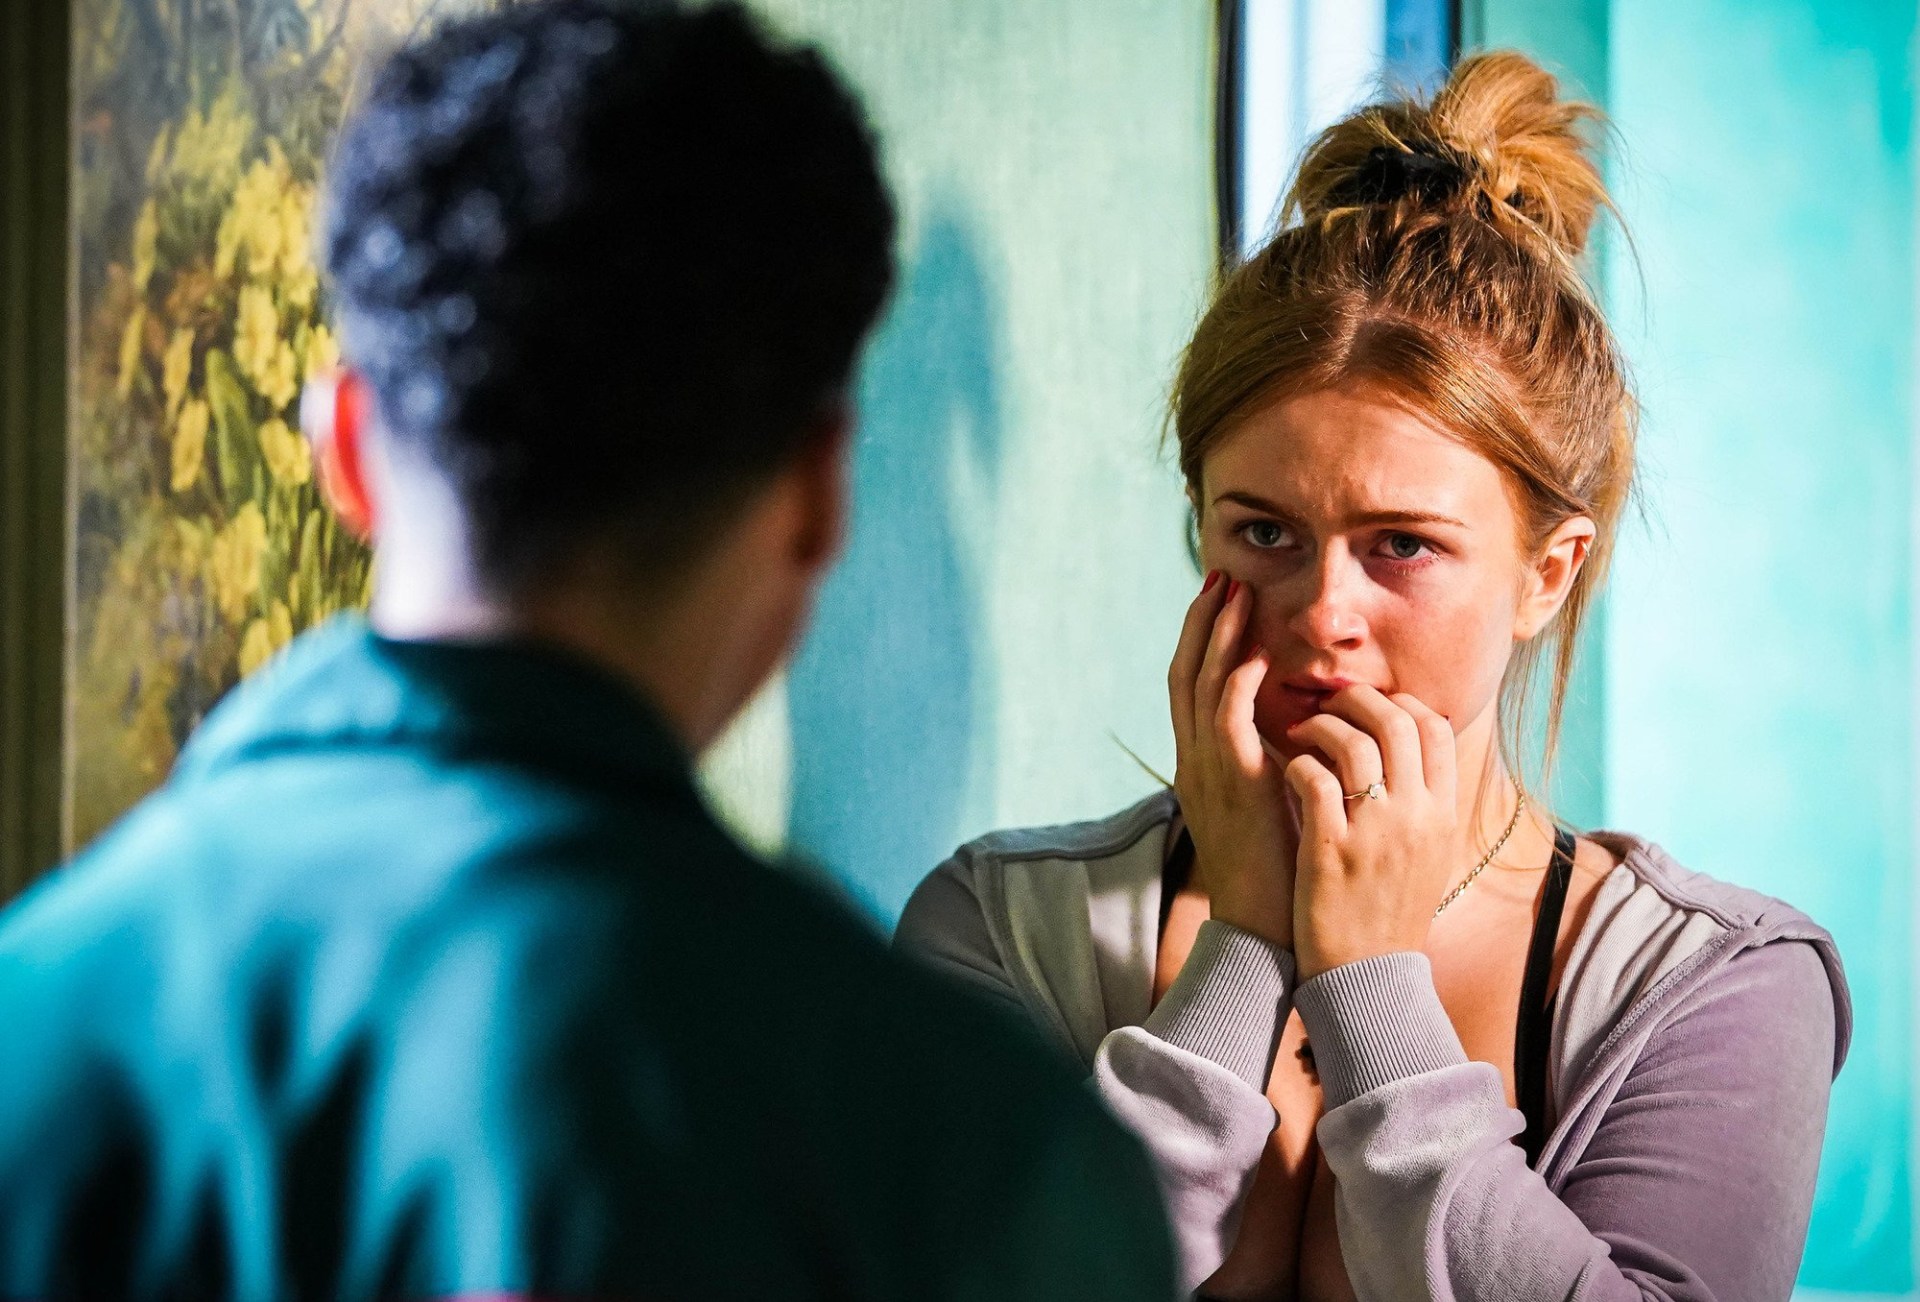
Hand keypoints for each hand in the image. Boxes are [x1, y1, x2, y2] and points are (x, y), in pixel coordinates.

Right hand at [1169, 572, 1294, 947]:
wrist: (1265, 927)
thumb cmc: (1279, 868)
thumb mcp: (1269, 804)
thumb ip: (1272, 762)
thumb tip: (1296, 727)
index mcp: (1201, 765)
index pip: (1191, 686)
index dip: (1203, 639)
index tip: (1222, 597)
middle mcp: (1194, 762)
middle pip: (1184, 674)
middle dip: (1203, 623)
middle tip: (1221, 576)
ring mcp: (1208, 774)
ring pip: (1199, 688)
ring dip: (1218, 638)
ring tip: (1236, 594)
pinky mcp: (1233, 789)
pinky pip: (1225, 724)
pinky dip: (1236, 683)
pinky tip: (1256, 655)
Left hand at [1283, 686, 1457, 980]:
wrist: (1367, 975)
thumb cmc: (1389, 911)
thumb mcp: (1429, 855)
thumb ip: (1425, 802)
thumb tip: (1414, 747)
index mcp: (1442, 814)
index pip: (1434, 728)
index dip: (1400, 702)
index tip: (1371, 704)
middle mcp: (1416, 818)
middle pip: (1395, 723)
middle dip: (1357, 700)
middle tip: (1328, 704)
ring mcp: (1375, 834)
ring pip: (1353, 743)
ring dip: (1322, 727)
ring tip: (1302, 734)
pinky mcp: (1331, 850)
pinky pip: (1315, 779)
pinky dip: (1299, 763)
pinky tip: (1290, 769)